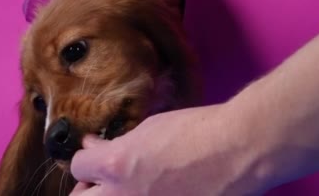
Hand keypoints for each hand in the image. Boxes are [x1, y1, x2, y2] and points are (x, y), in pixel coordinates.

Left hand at [69, 104, 266, 195]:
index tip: (95, 156)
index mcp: (115, 166)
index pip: (78, 167)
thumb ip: (117, 143)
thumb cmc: (198, 131)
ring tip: (131, 189)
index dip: (88, 159)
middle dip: (87, 190)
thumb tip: (95, 146)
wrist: (240, 151)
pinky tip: (159, 192)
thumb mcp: (150, 129)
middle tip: (100, 184)